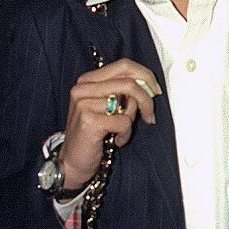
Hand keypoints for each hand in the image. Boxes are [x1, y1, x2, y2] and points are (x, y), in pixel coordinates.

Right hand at [57, 58, 162, 188]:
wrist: (73, 163)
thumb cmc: (95, 134)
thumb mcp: (109, 107)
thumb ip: (123, 92)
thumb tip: (150, 85)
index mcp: (88, 80)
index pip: (124, 65)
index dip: (145, 75)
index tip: (156, 91)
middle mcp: (83, 88)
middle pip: (129, 82)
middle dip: (147, 100)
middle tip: (149, 116)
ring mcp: (84, 103)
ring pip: (129, 102)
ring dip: (132, 121)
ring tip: (121, 131)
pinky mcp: (88, 120)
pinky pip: (123, 122)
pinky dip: (125, 134)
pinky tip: (115, 140)